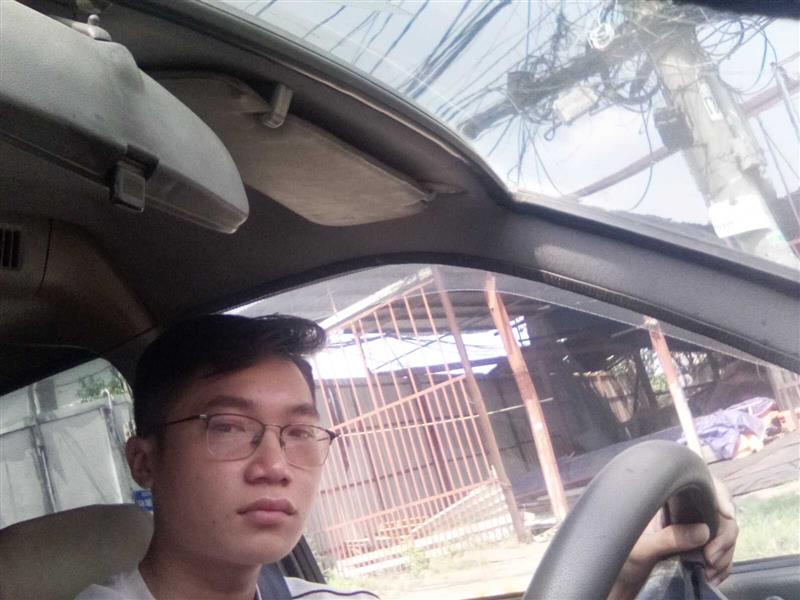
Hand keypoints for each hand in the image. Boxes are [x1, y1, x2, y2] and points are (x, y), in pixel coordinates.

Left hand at [609, 477, 737, 599]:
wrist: (620, 579)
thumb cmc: (621, 556)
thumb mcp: (640, 548)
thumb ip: (668, 538)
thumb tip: (704, 531)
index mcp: (667, 495)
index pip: (702, 482)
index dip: (719, 494)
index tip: (726, 514)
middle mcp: (683, 506)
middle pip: (719, 510)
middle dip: (723, 535)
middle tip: (711, 559)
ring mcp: (693, 525)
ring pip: (725, 532)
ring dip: (725, 554)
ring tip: (710, 573)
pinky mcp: (699, 545)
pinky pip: (723, 550)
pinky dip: (723, 565)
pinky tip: (712, 576)